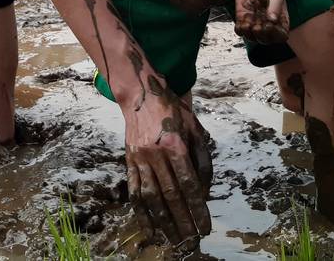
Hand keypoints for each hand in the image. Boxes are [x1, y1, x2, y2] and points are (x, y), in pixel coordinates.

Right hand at [123, 84, 212, 244]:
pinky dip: (142, 213)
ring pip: (152, 196)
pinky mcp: (129, 161)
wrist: (139, 93)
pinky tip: (150, 229)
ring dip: (163, 222)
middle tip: (192, 240)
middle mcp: (156, 153)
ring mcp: (140, 158)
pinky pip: (135, 191)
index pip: (189, 184)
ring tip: (174, 240)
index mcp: (175, 143)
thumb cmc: (172, 110)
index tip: (205, 227)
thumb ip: (202, 159)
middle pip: (171, 194)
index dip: (197, 209)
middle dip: (183, 221)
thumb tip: (204, 191)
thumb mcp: (194, 128)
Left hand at [234, 0, 288, 43]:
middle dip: (261, 35)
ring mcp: (255, 24)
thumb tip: (273, 20)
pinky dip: (240, 29)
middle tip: (257, 26)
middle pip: (265, 40)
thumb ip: (275, 6)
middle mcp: (267, 26)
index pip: (280, 36)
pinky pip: (240, 30)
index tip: (270, 26)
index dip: (275, 35)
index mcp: (280, 22)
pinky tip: (241, 22)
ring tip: (249, 21)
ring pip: (252, 37)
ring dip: (249, 33)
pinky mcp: (242, 20)